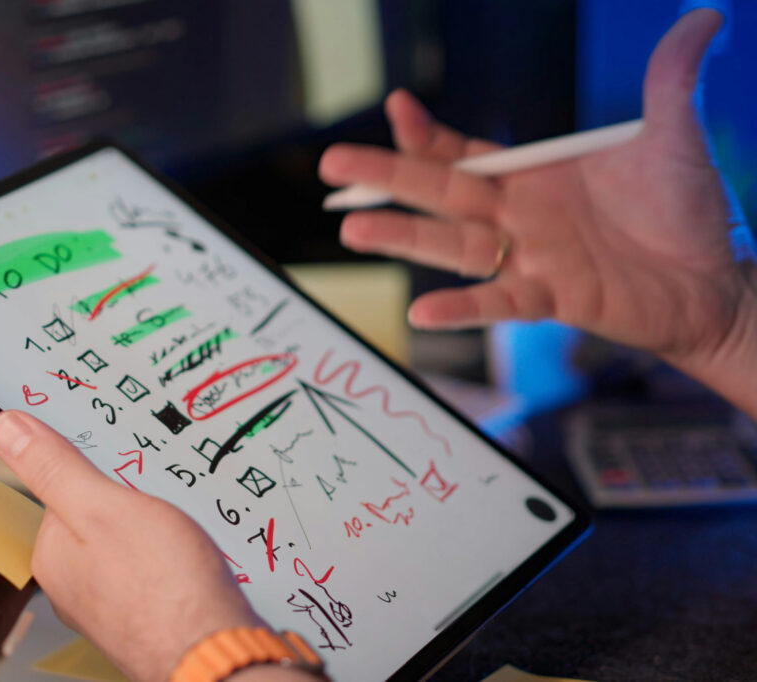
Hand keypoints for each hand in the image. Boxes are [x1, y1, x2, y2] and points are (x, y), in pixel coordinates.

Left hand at [0, 410, 264, 681]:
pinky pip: (156, 566)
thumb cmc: (163, 590)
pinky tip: (191, 555)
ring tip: (180, 526)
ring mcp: (112, 601)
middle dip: (132, 497)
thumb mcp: (103, 506)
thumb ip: (55, 468)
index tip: (120, 455)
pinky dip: (173, 554)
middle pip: (100, 514)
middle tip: (160, 494)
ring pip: (131, 540)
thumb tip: (6, 429)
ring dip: (157, 525)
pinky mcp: (148, 612)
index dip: (96, 465)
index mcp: (54, 554)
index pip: (64, 487)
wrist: (216, 650)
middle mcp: (75, 583)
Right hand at [319, 8, 756, 417]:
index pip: (466, 151)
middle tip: (333, 163)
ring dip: (404, 237)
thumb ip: (671, 80)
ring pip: (453, 246)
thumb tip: (703, 19)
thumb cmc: (688, 210)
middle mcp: (520, 215)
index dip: (429, 133)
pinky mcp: (553, 297)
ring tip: (355, 230)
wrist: (716, 280)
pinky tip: (423, 312)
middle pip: (440, 192)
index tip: (398, 107)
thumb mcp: (675, 136)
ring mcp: (530, 257)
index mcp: (534, 174)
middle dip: (388, 175)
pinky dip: (461, 309)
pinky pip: (499, 302)